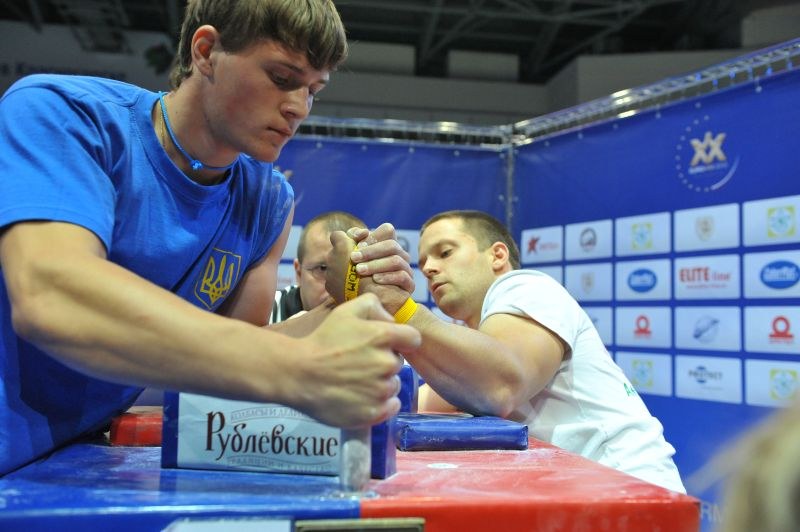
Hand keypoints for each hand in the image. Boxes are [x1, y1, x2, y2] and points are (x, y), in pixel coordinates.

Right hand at [294, 294, 420, 426]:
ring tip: (356, 381)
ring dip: (381, 383)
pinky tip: (362, 397)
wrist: (298, 373)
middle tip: (360, 363)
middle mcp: (386, 363)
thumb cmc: (322, 341)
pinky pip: (391, 406)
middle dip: (384, 361)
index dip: (401, 340)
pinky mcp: (374, 412)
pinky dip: (381, 403)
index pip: (413, 339)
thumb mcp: (345, 311)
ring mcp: (380, 390)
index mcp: (383, 336)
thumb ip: (373, 305)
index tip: (386, 345)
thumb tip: (391, 319)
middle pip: (398, 363)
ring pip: (393, 385)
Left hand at [325, 223, 413, 302]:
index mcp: (386, 247)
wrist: (368, 312)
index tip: (355, 242)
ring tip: (359, 270)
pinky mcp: (409, 285)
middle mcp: (398, 256)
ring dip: (376, 264)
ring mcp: (405, 270)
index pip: (387, 230)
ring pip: (396, 260)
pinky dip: (388, 277)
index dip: (371, 233)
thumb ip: (343, 244)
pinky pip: (403, 277)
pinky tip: (375, 280)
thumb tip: (347, 234)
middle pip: (391, 244)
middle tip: (353, 258)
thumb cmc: (354, 284)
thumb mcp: (345, 263)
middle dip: (370, 250)